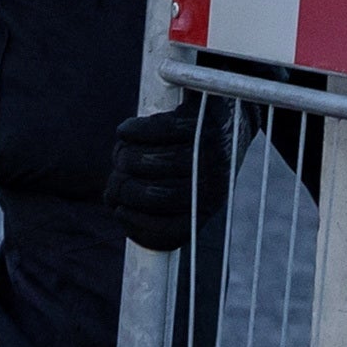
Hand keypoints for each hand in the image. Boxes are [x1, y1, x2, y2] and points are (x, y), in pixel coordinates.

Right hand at [105, 106, 198, 256]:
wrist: (230, 115)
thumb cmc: (193, 157)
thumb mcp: (180, 187)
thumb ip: (149, 200)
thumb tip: (116, 202)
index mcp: (206, 207)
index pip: (172, 231)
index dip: (138, 226)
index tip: (119, 211)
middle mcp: (213, 184)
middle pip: (160, 195)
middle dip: (126, 188)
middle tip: (116, 177)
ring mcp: (211, 152)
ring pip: (160, 161)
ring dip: (128, 159)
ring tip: (120, 156)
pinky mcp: (203, 122)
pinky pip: (162, 128)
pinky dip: (135, 131)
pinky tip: (123, 132)